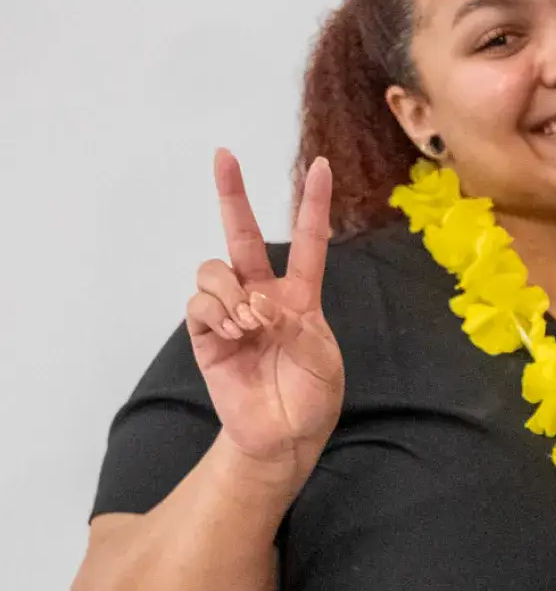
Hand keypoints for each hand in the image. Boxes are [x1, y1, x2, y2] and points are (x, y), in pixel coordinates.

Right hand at [188, 151, 342, 474]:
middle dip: (232, 194)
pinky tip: (232, 332)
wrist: (284, 435)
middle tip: (224, 156)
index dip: (313, 204)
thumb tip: (258, 302)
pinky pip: (198, 303)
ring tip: (248, 324)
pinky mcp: (205, 334)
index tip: (321, 166)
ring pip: (214, 269)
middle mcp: (262, 295)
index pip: (308, 241)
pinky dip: (214, 312)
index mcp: (300, 297)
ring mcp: (231, 312)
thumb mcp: (322, 359)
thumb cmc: (311, 396)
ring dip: (230, 290)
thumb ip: (297, 325)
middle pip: (242, 235)